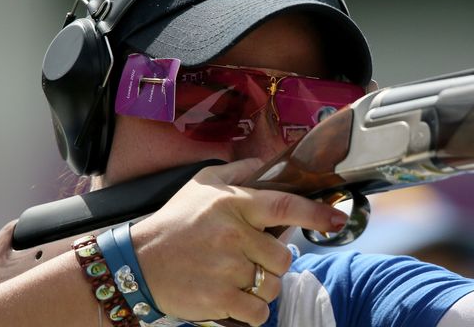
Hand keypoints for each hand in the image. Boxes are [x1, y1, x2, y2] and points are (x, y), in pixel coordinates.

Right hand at [130, 159, 347, 324]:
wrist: (136, 263)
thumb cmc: (174, 222)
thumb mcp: (202, 185)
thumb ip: (238, 172)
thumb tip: (267, 162)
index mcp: (234, 204)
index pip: (286, 206)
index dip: (317, 214)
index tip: (337, 219)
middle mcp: (233, 235)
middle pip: (284, 257)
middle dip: (274, 261)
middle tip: (252, 258)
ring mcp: (226, 269)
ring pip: (272, 285)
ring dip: (262, 286)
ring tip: (238, 277)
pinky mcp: (218, 299)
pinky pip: (257, 312)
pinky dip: (252, 310)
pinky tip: (234, 298)